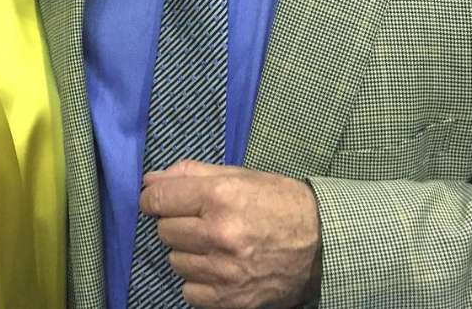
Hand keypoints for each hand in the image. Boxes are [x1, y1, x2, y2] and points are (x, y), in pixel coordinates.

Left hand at [139, 160, 321, 308]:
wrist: (322, 243)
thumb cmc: (277, 201)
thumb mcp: (236, 175)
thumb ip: (189, 174)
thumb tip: (149, 180)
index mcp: (220, 197)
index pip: (158, 199)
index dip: (152, 198)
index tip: (156, 200)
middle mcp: (220, 234)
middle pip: (165, 231)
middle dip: (175, 223)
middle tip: (198, 220)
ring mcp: (226, 272)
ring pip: (175, 262)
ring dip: (187, 252)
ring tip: (212, 244)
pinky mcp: (233, 301)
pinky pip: (190, 292)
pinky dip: (199, 281)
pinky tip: (217, 268)